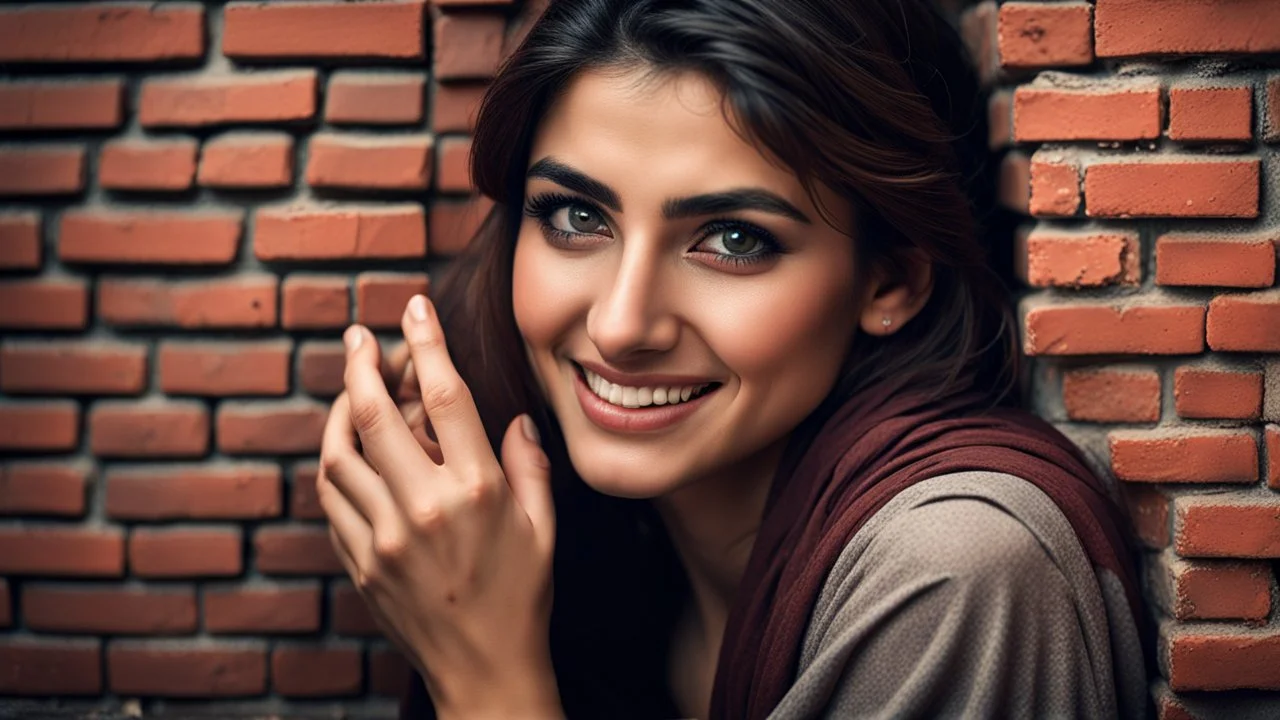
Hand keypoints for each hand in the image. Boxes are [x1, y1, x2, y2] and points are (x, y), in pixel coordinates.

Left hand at [316, 294, 561, 718]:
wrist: (484, 670)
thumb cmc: (523, 597)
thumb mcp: (543, 528)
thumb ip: (530, 466)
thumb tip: (516, 420)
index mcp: (477, 491)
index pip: (446, 396)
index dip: (427, 343)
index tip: (414, 307)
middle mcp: (423, 507)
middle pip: (375, 415)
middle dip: (361, 365)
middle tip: (358, 337)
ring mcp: (383, 537)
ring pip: (338, 455)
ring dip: (338, 414)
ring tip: (350, 391)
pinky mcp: (359, 562)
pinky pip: (332, 499)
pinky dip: (334, 464)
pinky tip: (347, 449)